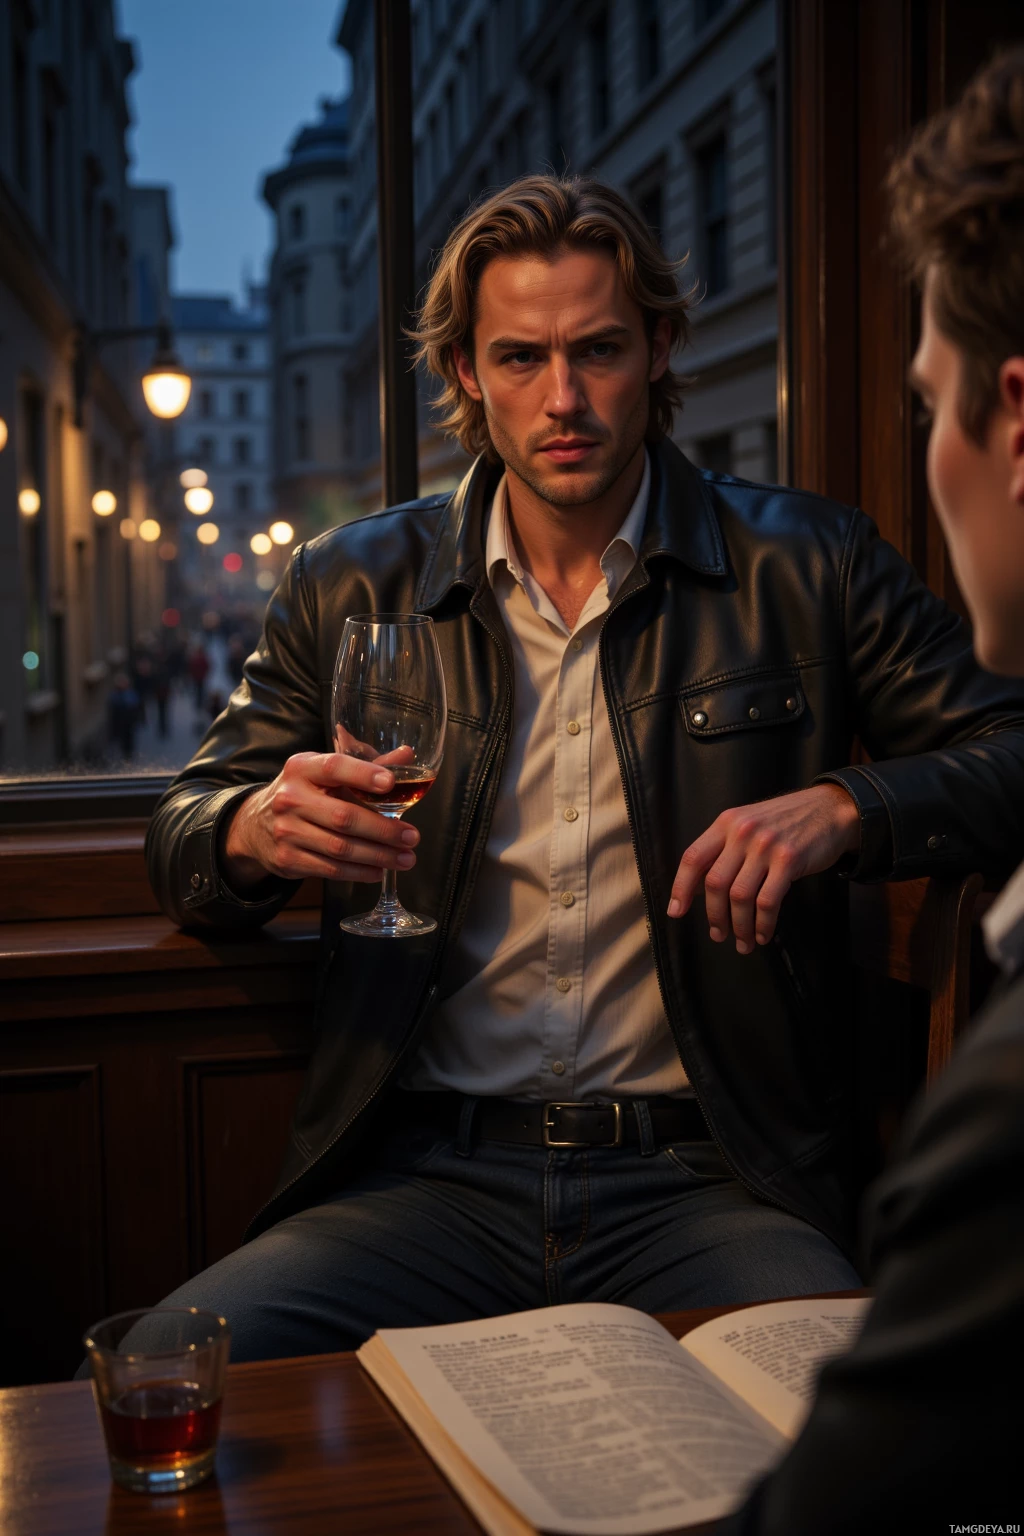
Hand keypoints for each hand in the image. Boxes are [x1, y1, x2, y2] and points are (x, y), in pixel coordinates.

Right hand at [221, 751, 419, 890]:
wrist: (255, 825)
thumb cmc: (304, 792)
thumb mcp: (325, 773)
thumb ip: (367, 766)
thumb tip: (407, 755)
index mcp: (302, 768)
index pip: (335, 767)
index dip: (363, 774)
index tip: (391, 783)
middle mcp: (291, 798)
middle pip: (344, 817)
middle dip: (383, 830)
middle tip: (411, 837)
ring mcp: (287, 831)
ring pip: (340, 848)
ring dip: (378, 856)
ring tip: (405, 858)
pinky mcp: (288, 859)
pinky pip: (330, 869)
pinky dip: (359, 872)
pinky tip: (380, 870)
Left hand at [666, 785, 860, 952]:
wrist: (830, 808)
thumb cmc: (786, 822)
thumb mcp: (748, 823)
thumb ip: (724, 849)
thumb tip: (698, 889)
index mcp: (726, 823)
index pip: (693, 858)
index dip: (680, 888)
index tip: (676, 912)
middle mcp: (742, 832)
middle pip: (715, 883)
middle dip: (714, 916)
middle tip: (719, 935)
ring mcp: (765, 846)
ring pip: (740, 897)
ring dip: (739, 926)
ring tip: (742, 942)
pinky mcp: (789, 860)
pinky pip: (767, 901)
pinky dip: (763, 924)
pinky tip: (762, 934)